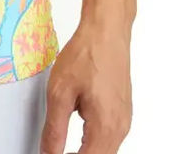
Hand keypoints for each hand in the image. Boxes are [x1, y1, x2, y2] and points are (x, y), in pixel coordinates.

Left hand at [40, 20, 131, 153]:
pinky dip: (94, 142)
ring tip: (63, 146)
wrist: (106, 31)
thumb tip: (48, 153)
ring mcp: (124, 120)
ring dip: (86, 151)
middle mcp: (120, 128)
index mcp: (106, 128)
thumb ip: (54, 129)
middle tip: (55, 150)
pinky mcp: (123, 111)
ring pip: (105, 150)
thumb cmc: (87, 54)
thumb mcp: (59, 93)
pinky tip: (79, 135)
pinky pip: (110, 137)